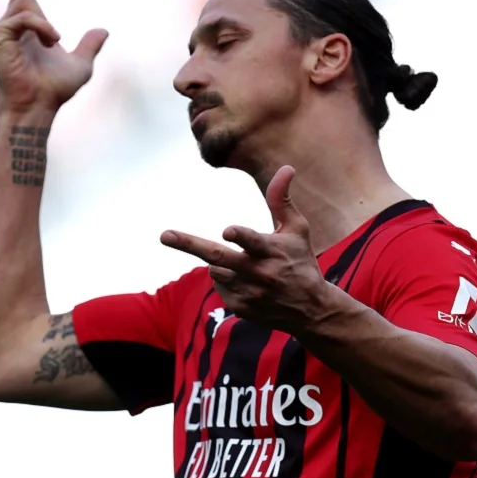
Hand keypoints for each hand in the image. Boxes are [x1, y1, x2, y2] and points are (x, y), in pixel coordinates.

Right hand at [0, 0, 107, 112]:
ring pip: (28, 0)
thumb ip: (89, 46)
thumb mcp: (81, 65)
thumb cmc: (54, 90)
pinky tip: (47, 43)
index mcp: (31, 24)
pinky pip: (24, 16)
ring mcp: (3, 27)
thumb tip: (103, 31)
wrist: (39, 107)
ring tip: (51, 44)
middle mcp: (14, 21)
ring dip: (46, 22)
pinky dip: (41, 27)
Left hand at [160, 166, 333, 334]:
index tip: (227, 231)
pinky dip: (225, 277)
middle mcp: (259, 273)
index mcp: (273, 252)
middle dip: (189, 245)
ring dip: (220, 261)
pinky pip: (219, 285)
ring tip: (243, 264)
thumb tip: (286, 167)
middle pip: (218, 257)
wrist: (311, 310)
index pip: (253, 242)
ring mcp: (248, 293)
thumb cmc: (302, 262)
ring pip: (216, 269)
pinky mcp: (241, 307)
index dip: (239, 236)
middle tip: (165, 235)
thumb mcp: (298, 230)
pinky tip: (246, 280)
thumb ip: (282, 200)